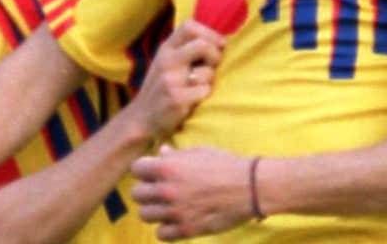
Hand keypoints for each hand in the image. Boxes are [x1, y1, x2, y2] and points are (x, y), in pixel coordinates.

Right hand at [130, 20, 224, 139]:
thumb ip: (185, 49)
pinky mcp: (177, 99)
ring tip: (197, 87)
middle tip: (213, 66)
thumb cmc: (160, 88)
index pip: (189, 26)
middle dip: (216, 55)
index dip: (209, 33)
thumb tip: (220, 39)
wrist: (140, 119)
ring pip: (208, 72)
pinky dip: (205, 96)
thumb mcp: (166, 63)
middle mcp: (166, 61)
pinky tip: (193, 100)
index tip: (219, 44)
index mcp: (165, 49)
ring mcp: (171, 81)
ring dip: (210, 81)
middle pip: (202, 45)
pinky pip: (205, 91)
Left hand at [130, 145, 251, 240]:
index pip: (136, 169)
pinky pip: (160, 234)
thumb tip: (161, 152)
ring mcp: (176, 212)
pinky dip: (166, 228)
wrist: (250, 187)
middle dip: (147, 191)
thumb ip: (176, 155)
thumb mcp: (199, 153)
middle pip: (136, 194)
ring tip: (167, 207)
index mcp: (168, 167)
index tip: (154, 172)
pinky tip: (176, 220)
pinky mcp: (187, 230)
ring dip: (154, 210)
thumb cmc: (226, 165)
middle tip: (160, 191)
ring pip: (145, 215)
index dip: (145, 170)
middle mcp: (167, 190)